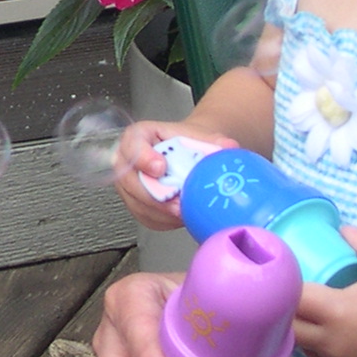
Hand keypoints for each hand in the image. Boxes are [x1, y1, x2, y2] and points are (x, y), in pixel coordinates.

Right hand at [114, 120, 230, 231]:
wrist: (188, 154)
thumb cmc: (189, 143)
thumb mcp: (201, 136)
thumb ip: (215, 141)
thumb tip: (229, 149)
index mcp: (140, 135)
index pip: (131, 144)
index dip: (143, 157)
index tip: (161, 167)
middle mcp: (127, 159)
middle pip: (129, 179)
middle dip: (154, 194)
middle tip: (176, 202)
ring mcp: (128, 183)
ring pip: (137, 202)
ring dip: (162, 211)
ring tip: (184, 212)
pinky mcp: (135, 203)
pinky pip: (145, 216)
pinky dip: (164, 220)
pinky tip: (180, 217)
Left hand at [292, 229, 356, 356]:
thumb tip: (339, 230)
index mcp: (336, 311)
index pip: (290, 299)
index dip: (284, 287)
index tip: (288, 276)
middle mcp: (331, 341)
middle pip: (286, 326)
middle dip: (284, 310)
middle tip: (292, 294)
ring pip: (301, 346)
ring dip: (300, 329)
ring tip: (312, 312)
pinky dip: (320, 346)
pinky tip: (332, 332)